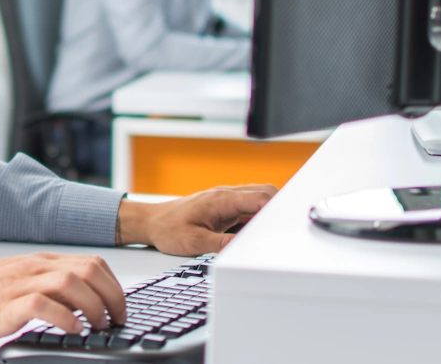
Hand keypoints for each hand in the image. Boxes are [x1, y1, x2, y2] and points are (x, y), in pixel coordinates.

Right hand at [0, 253, 126, 341]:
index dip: (114, 286)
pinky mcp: (5, 305)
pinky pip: (42, 304)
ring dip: (93, 306)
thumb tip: (85, 304)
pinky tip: (73, 330)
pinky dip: (65, 317)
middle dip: (112, 296)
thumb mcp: (22, 282)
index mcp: (41, 262)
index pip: (92, 263)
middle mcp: (34, 268)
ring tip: (98, 326)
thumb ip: (51, 288)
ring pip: (70, 282)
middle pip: (88, 270)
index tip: (120, 308)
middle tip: (116, 320)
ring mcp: (19, 284)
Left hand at [118, 185, 276, 255]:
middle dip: (280, 207)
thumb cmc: (168, 229)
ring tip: (275, 230)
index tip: (289, 221)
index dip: (278, 208)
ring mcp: (226, 199)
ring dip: (269, 210)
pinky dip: (259, 215)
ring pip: (258, 197)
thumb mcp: (194, 242)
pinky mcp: (224, 207)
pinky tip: (259, 230)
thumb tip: (245, 246)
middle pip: (264, 193)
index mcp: (221, 200)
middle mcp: (226, 195)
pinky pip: (249, 206)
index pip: (259, 197)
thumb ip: (222, 244)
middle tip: (288, 227)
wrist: (151, 222)